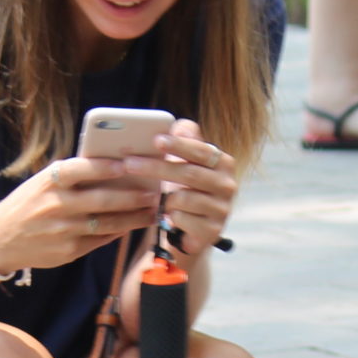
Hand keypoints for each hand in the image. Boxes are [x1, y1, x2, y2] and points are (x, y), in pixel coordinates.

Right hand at [0, 149, 162, 275]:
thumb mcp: (41, 182)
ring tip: (150, 212)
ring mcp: (63, 231)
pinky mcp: (68, 252)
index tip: (128, 163)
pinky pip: (100, 241)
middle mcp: (55, 206)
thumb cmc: (27, 204)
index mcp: (48, 182)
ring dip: (132, 218)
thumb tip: (114, 167)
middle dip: (132, 197)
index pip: (80, 169)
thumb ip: (71, 175)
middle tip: (153, 193)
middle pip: (101, 200)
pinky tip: (129, 227)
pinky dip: (117, 233)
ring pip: (106, 224)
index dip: (105, 166)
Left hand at [142, 118, 236, 255]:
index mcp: (223, 163)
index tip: (156, 141)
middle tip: (129, 164)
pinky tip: (169, 218)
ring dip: (162, 199)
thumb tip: (178, 127)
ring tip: (155, 200)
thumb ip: (184, 141)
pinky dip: (170, 217)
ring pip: (182, 199)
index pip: (200, 150)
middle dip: (155, 168)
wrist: (191, 231)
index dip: (178, 145)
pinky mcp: (213, 231)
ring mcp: (222, 209)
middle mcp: (227, 185)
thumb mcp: (185, 163)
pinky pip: (181, 219)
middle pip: (188, 173)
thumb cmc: (185, 190)